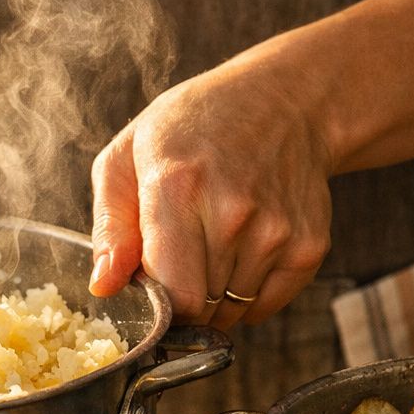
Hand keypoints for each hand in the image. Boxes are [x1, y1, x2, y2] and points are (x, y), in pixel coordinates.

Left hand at [87, 58, 333, 330]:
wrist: (284, 102)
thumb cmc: (191, 130)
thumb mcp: (126, 158)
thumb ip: (110, 228)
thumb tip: (103, 287)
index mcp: (177, 187)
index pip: (174, 295)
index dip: (155, 307)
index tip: (149, 290)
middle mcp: (234, 212)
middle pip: (201, 309)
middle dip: (180, 302)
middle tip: (177, 262)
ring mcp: (278, 230)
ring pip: (232, 311)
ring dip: (214, 297)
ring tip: (211, 246)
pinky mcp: (311, 244)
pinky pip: (267, 305)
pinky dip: (249, 295)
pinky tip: (241, 251)